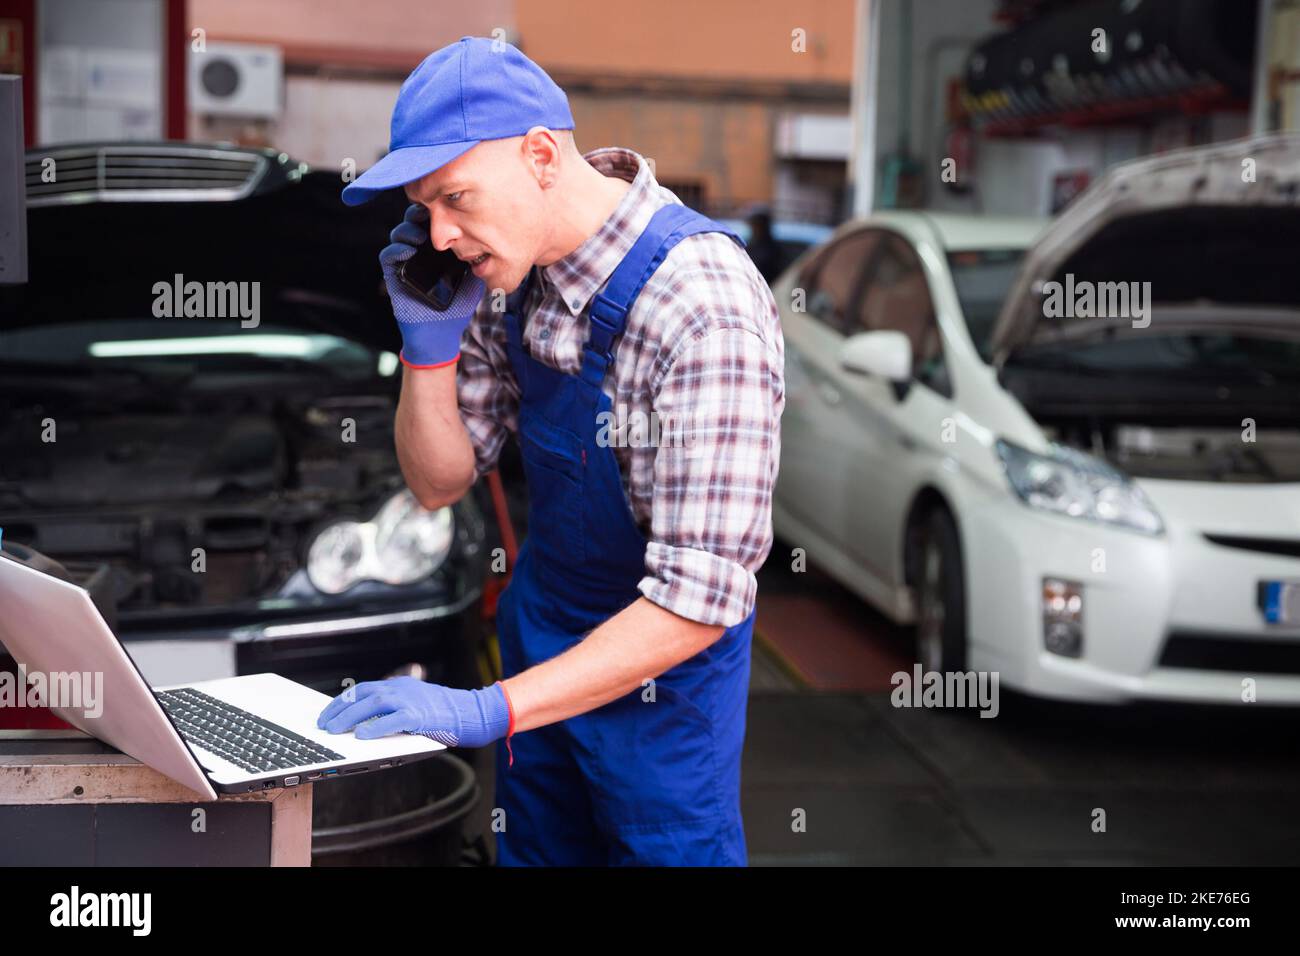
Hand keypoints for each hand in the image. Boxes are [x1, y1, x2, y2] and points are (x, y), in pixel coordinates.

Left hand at [316, 676, 510, 746]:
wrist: (473, 713)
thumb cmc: (445, 714)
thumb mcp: (416, 704)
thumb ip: (394, 709)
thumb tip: (365, 723)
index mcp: (400, 685)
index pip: (363, 689)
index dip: (342, 701)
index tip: (326, 713)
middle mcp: (402, 689)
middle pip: (362, 695)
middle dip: (339, 710)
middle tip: (323, 725)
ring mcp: (411, 700)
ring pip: (372, 704)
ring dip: (349, 717)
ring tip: (334, 731)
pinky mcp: (420, 715)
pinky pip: (392, 720)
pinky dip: (375, 727)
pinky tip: (361, 736)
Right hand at [380, 203, 486, 368]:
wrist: (440, 332)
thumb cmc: (457, 307)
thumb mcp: (474, 281)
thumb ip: (479, 262)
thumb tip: (488, 243)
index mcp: (437, 248)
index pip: (432, 222)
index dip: (435, 212)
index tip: (444, 208)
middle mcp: (419, 251)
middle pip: (413, 222)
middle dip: (419, 214)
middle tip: (428, 214)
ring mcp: (405, 261)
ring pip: (399, 234)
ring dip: (407, 229)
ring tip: (420, 234)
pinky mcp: (393, 274)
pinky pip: (388, 255)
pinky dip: (397, 249)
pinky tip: (410, 250)